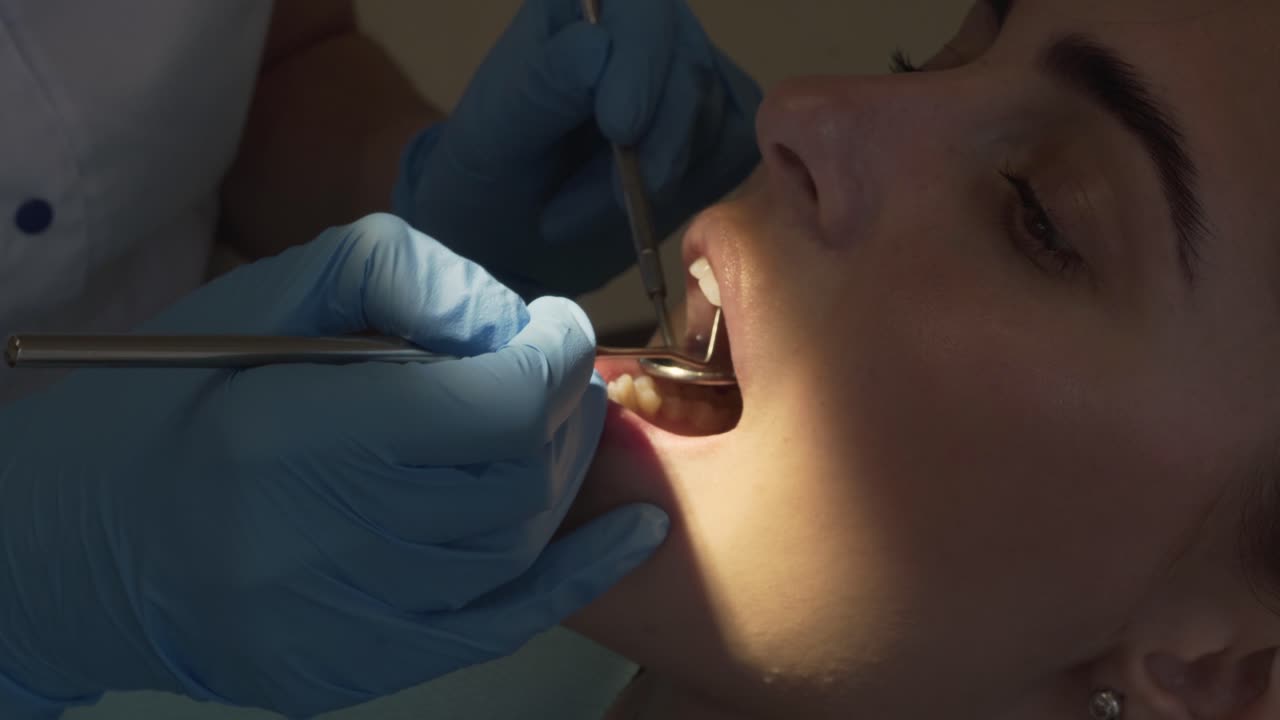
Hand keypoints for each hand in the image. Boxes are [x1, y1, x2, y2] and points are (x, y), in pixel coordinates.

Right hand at [0, 214, 667, 717]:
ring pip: (517, 542)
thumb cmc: (171, 402)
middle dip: (562, 407)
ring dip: (560, 470)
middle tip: (553, 368)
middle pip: (514, 476)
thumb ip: (401, 278)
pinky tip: (634, 532)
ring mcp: (340, 620)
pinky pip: (503, 623)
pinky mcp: (357, 665)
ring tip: (546, 423)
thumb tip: (511, 319)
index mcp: (282, 433)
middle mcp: (313, 542)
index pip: (488, 407)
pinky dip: (581, 571)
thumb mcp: (267, 297)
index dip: (552, 356)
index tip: (556, 327)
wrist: (87, 543)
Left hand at [392, 0, 762, 297]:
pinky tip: (631, 211)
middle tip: (601, 201)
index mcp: (589, 6)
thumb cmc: (492, 165)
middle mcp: (649, 30)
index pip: (642, 7)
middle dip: (650, 145)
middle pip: (690, 66)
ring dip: (651, 182)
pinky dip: (683, 194)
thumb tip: (597, 48)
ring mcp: (688, 78)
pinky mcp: (716, 130)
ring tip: (574, 213)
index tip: (619, 128)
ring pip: (712, 120)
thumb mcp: (496, 128)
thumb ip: (544, 86)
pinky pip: (728, 157)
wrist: (511, 227)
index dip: (641, 60)